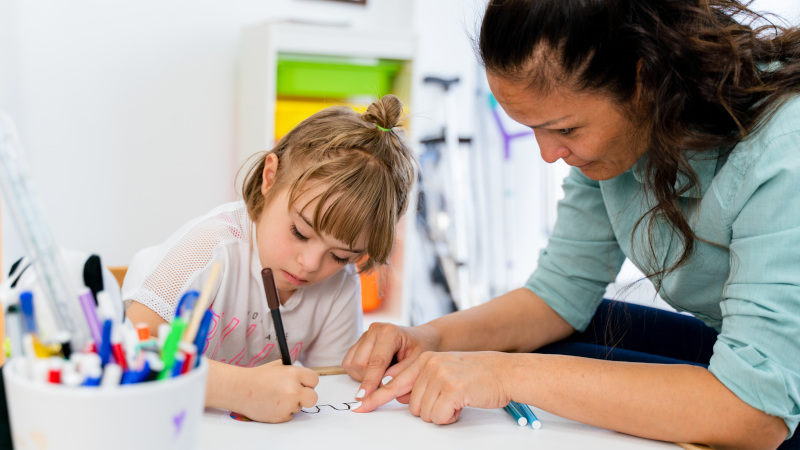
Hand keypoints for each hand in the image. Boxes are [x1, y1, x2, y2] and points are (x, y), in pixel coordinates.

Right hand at [231, 360, 318, 422]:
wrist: (240, 390)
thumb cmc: (258, 377)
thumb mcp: (278, 366)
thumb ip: (294, 371)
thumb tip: (305, 377)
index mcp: (294, 374)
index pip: (314, 380)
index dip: (308, 382)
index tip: (304, 384)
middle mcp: (293, 389)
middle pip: (313, 398)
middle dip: (307, 396)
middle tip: (298, 394)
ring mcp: (288, 404)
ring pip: (299, 407)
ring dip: (292, 404)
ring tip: (276, 397)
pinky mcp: (281, 416)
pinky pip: (289, 415)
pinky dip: (283, 411)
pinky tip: (271, 404)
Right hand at [342, 322, 440, 400]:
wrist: (420, 338)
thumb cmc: (420, 349)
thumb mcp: (419, 362)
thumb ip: (401, 373)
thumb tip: (383, 385)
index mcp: (390, 332)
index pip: (376, 362)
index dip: (370, 382)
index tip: (364, 398)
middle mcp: (374, 330)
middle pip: (360, 363)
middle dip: (369, 379)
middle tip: (386, 382)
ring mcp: (365, 335)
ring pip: (352, 364)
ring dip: (363, 376)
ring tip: (382, 375)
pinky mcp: (358, 342)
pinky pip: (349, 363)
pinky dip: (358, 372)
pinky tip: (374, 372)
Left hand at [356, 351, 512, 424]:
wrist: (504, 372)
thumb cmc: (476, 375)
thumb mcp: (444, 371)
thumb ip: (420, 380)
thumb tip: (398, 396)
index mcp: (423, 359)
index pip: (393, 382)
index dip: (375, 397)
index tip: (360, 406)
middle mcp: (428, 365)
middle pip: (411, 406)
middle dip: (430, 409)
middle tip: (450, 399)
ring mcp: (439, 375)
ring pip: (424, 413)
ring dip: (441, 414)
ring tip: (458, 399)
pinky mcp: (451, 389)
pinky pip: (438, 416)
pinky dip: (450, 417)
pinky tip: (462, 404)